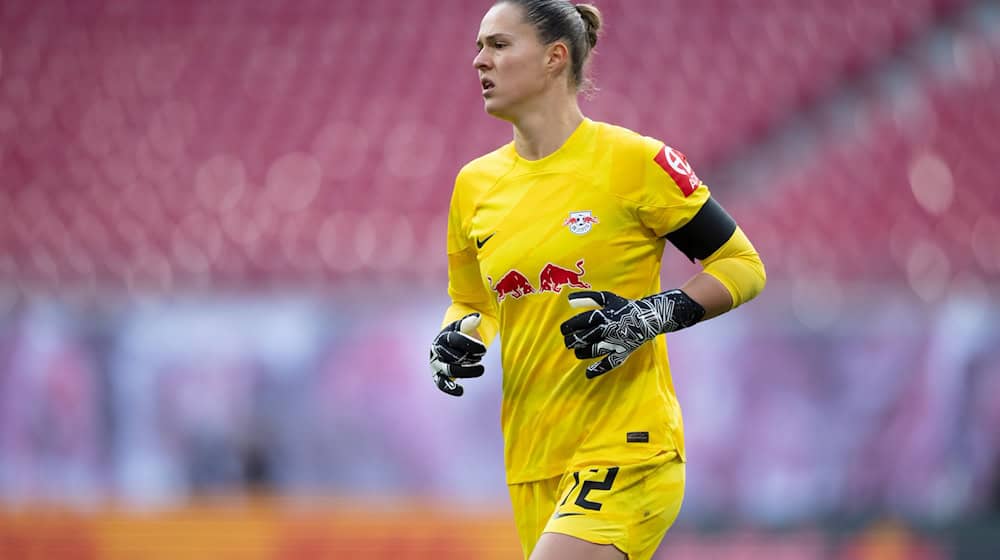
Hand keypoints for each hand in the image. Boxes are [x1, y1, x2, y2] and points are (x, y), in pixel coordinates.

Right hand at [430, 313, 486, 395]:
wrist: (452, 345)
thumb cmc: (460, 334)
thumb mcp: (465, 326)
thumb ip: (470, 322)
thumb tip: (478, 318)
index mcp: (443, 337)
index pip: (456, 340)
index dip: (471, 345)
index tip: (483, 349)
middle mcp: (437, 350)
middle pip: (454, 356)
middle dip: (470, 357)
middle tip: (480, 355)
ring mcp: (437, 364)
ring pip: (450, 370)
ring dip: (466, 371)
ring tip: (481, 368)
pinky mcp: (439, 376)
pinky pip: (442, 384)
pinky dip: (450, 388)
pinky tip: (461, 391)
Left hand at [560, 290, 704, 377]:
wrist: (649, 317)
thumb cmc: (625, 307)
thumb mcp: (607, 298)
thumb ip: (588, 298)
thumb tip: (568, 300)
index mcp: (604, 315)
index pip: (581, 321)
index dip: (569, 326)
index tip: (563, 330)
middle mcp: (609, 329)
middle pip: (585, 337)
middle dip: (572, 341)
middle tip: (568, 342)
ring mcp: (616, 342)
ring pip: (594, 350)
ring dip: (581, 352)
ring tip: (577, 351)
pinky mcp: (623, 352)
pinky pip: (611, 362)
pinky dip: (599, 369)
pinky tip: (588, 373)